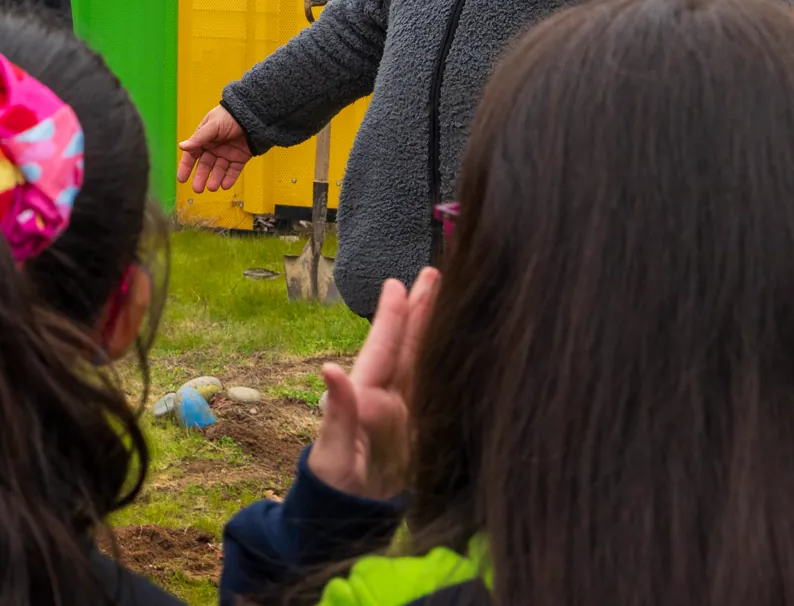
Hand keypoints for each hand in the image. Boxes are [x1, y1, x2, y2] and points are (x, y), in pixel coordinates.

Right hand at [177, 105, 252, 190]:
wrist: (252, 115)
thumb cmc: (229, 116)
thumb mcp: (212, 126)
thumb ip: (198, 138)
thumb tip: (181, 146)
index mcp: (204, 139)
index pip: (192, 155)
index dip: (186, 167)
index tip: (181, 179)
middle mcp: (214, 148)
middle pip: (205, 166)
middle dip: (201, 177)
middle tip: (198, 188)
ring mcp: (227, 154)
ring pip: (219, 170)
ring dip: (215, 179)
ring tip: (212, 187)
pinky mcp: (240, 158)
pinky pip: (233, 171)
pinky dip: (229, 179)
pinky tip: (225, 185)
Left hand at [307, 268, 439, 498]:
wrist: (350, 520)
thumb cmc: (334, 486)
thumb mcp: (332, 454)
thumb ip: (338, 414)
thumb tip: (330, 370)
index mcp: (366, 397)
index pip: (382, 350)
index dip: (391, 318)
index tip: (397, 284)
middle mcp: (388, 398)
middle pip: (407, 347)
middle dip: (420, 311)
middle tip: (434, 273)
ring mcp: (408, 413)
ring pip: (424, 362)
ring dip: (434, 330)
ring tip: (448, 296)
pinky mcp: (425, 431)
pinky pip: (438, 391)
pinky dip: (449, 367)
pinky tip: (462, 349)